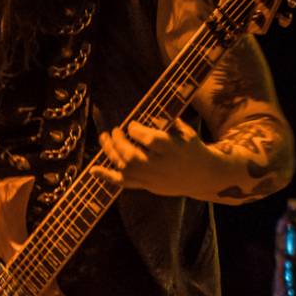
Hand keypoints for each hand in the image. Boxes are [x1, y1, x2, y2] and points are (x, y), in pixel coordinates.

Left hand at [97, 118, 214, 198]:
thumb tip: (148, 109)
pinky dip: (107, 176)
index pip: (149, 140)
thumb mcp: (185, 131)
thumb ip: (167, 121)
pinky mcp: (146, 186)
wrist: (202, 176)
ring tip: (104, 138)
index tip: (131, 124)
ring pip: (125, 168)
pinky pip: (124, 183)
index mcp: (172, 149)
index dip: (136, 131)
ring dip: (110, 153)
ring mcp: (152, 178)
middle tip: (116, 130)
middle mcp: (160, 166)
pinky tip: (93, 169)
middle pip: (133, 156)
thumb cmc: (192, 148)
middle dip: (120, 141)